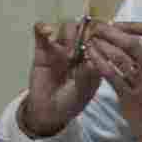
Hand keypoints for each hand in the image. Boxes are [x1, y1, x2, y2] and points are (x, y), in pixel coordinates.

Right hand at [18, 20, 108, 136]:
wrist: (48, 113)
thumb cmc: (70, 102)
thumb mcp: (82, 91)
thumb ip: (86, 75)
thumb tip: (90, 58)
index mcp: (95, 58)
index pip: (100, 39)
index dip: (99, 35)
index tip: (97, 40)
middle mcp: (80, 49)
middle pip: (84, 29)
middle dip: (84, 33)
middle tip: (82, 47)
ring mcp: (61, 48)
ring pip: (66, 28)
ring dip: (68, 33)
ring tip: (68, 53)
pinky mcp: (43, 50)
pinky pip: (42, 34)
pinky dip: (42, 28)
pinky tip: (45, 31)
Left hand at [85, 22, 141, 141]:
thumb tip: (131, 28)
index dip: (133, 25)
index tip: (115, 23)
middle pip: (133, 45)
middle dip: (112, 33)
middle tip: (96, 27)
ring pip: (120, 60)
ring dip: (102, 47)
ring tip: (90, 40)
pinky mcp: (129, 97)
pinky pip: (111, 76)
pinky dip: (99, 63)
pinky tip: (90, 56)